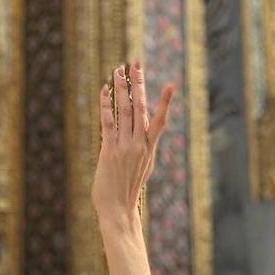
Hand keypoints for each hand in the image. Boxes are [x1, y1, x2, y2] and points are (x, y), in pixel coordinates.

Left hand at [91, 62, 174, 226]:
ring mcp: (125, 146)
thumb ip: (140, 150)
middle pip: (140, 108)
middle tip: (136, 64)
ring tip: (118, 69)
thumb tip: (140, 139)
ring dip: (121, 88)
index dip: (164, 101)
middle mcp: (139, 144)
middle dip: (138, 84)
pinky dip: (106, 105)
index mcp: (149, 149)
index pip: (159, 120)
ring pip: (124, 110)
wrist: (118, 210)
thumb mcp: (140, 169)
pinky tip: (104, 90)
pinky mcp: (109, 150)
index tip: (169, 84)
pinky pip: (108, 122)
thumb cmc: (126, 193)